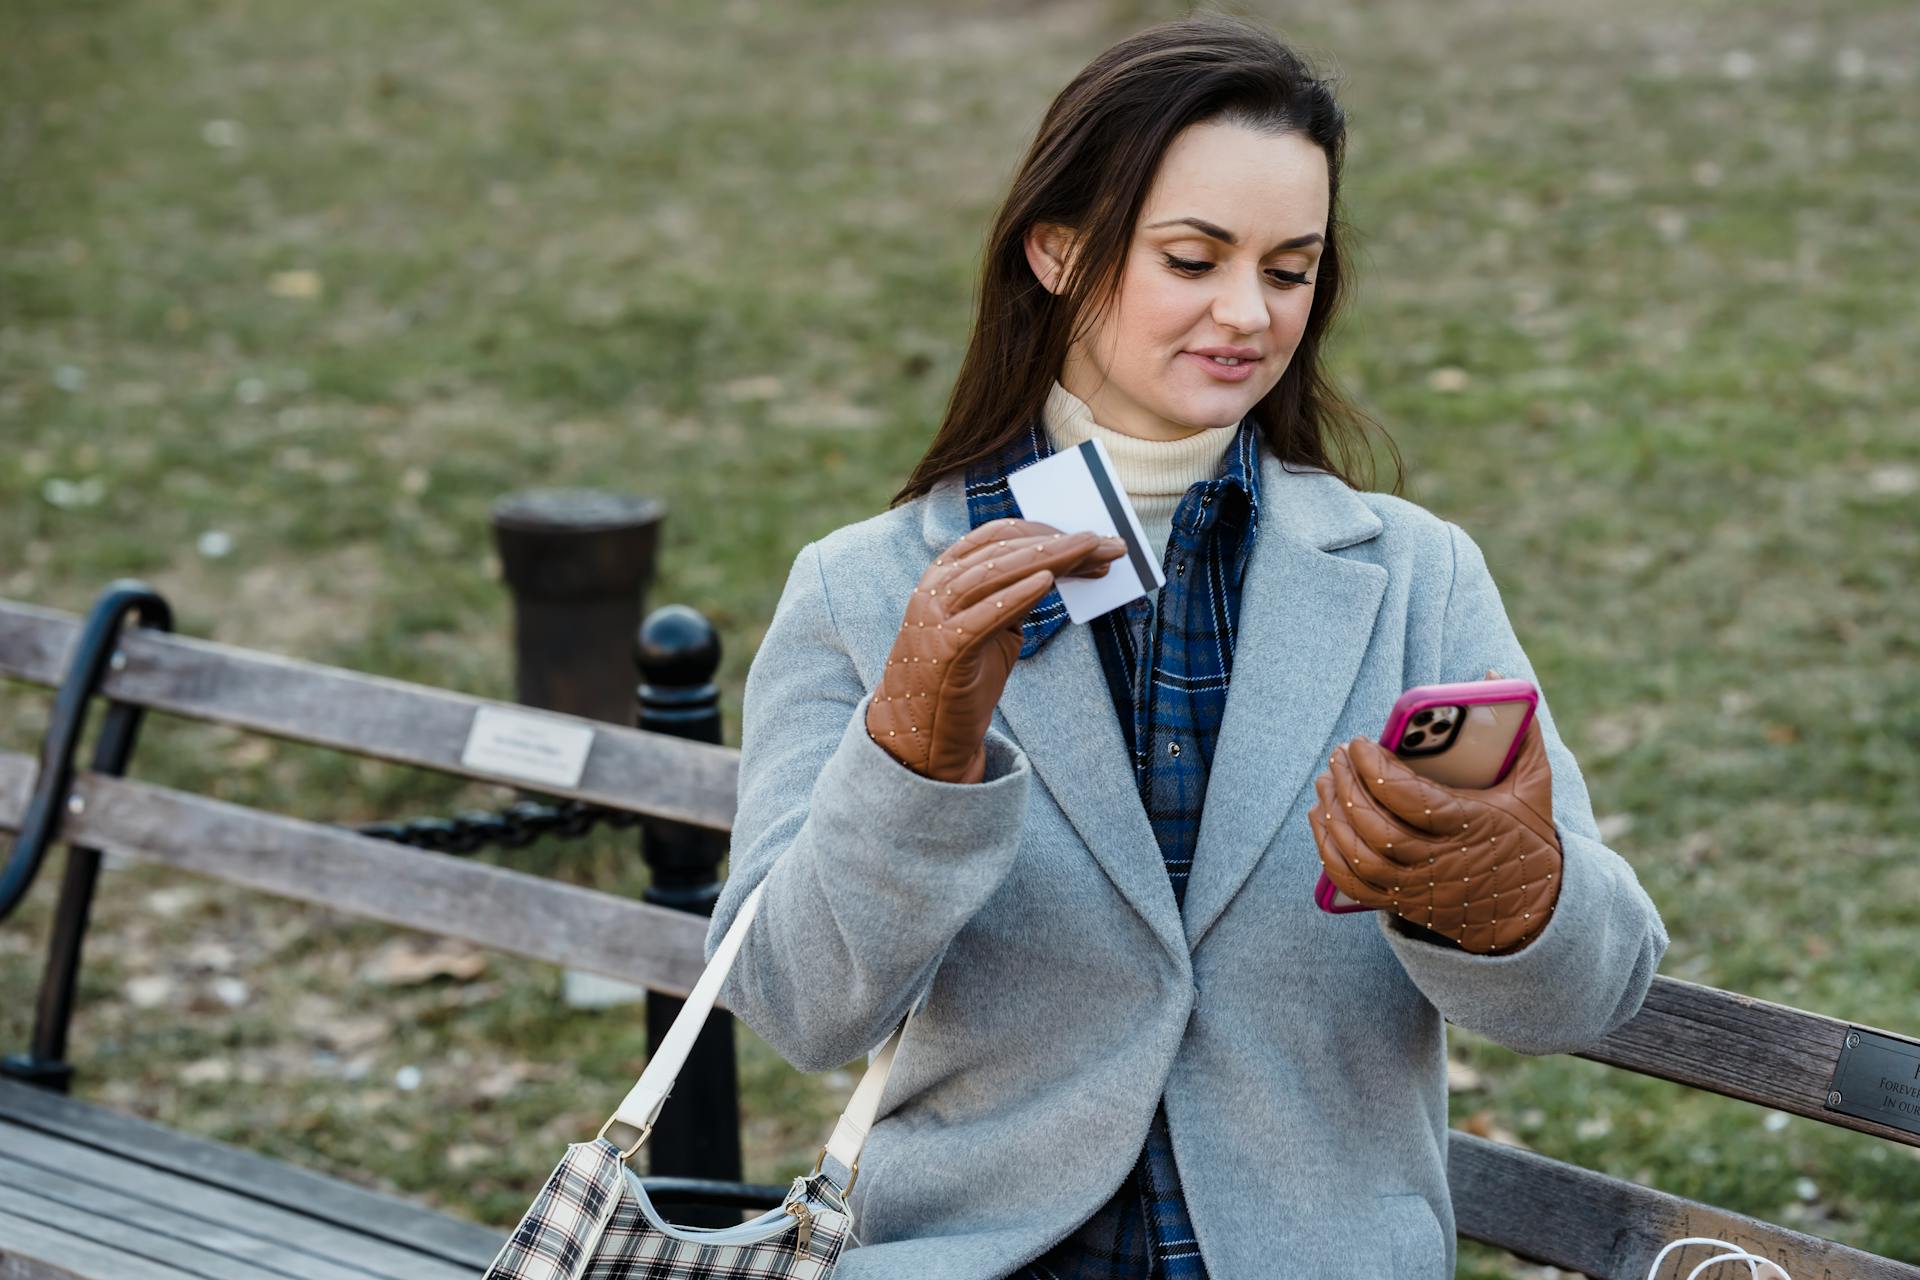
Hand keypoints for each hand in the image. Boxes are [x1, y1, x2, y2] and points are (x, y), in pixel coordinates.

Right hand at [866, 518, 1125, 782]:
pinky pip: (982, 617)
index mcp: (946, 575)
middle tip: (1107, 542)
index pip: (998, 537)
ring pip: (994, 574)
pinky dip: (1014, 596)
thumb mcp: (993, 629)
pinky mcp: (945, 651)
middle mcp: (937, 588)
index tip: (1092, 540)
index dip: (1046, 532)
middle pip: (1003, 551)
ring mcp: (937, 618)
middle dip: (1059, 543)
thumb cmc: (961, 678)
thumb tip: (1060, 570)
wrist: (921, 735)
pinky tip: (1046, 582)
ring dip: (1047, 558)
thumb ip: (1015, 598)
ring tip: (1088, 551)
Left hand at [1309, 670, 1563, 954]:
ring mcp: (1416, 886)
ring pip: (1358, 855)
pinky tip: (1322, 818)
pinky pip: (1351, 882)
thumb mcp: (1534, 784)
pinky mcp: (1400, 903)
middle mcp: (1439, 860)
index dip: (1375, 769)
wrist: (1531, 912)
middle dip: (1348, 786)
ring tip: (1326, 781)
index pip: (1409, 799)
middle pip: (1375, 827)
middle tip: (1337, 755)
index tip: (1359, 742)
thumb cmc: (1528, 839)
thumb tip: (1490, 675)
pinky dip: (1328, 850)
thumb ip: (1519, 730)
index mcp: (1470, 825)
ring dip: (1333, 815)